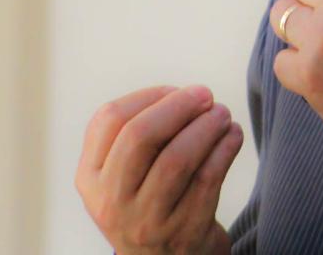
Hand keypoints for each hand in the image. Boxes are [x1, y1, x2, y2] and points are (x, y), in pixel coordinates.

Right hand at [76, 84, 242, 254]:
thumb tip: (185, 94)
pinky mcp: (184, 233)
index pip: (109, 120)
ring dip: (206, 126)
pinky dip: (225, 149)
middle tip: (206, 95)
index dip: (148, 95)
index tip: (177, 90)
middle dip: (178, 106)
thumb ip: (137, 135)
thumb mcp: (123, 175)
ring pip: (177, 159)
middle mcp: (111, 202)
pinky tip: (233, 135)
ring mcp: (146, 221)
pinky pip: (208, 179)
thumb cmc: (150, 202)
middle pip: (140, 136)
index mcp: (90, 178)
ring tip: (222, 114)